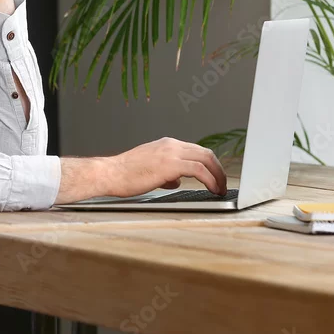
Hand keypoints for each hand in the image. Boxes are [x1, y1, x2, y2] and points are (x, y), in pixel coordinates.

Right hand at [104, 137, 226, 195]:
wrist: (110, 174)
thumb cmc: (124, 174)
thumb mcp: (149, 170)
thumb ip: (166, 173)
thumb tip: (176, 180)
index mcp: (166, 145)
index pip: (196, 150)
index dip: (209, 164)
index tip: (215, 176)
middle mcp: (171, 145)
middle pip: (206, 152)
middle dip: (218, 169)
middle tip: (222, 183)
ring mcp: (171, 153)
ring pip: (206, 158)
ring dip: (218, 175)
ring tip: (220, 188)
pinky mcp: (170, 165)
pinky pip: (199, 170)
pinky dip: (210, 179)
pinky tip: (212, 189)